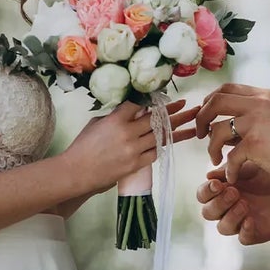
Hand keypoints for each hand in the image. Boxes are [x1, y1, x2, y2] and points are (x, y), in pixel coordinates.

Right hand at [63, 99, 199, 194]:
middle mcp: (128, 133)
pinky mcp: (135, 165)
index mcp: (116, 119)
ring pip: (161, 137)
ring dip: (178, 130)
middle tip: (189, 106)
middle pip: (157, 120)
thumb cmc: (83, 146)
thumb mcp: (97, 123)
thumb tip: (133, 110)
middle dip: (175, 112)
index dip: (154, 100)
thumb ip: (116, 116)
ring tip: (192, 124)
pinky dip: (164, 146)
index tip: (165, 96)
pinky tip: (175, 140)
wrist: (77, 172)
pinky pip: (155, 153)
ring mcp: (133, 150)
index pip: (140, 104)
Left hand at [194, 84, 269, 186]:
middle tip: (200, 134)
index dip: (209, 100)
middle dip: (201, 118)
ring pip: (216, 130)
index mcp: (262, 96)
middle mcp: (259, 104)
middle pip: (215, 101)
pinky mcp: (256, 144)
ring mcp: (256, 123)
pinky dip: (229, 169)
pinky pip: (230, 157)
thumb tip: (216, 124)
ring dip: (210, 147)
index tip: (205, 116)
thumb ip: (249, 116)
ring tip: (215, 159)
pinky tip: (233, 176)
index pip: (226, 88)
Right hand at [196, 160, 269, 244]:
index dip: (206, 191)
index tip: (218, 184)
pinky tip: (251, 219)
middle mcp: (230, 207)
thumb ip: (229, 170)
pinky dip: (244, 230)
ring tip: (244, 204)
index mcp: (224, 190)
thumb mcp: (250, 167)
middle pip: (208, 213)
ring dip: (229, 216)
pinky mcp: (257, 232)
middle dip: (218, 203)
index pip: (204, 195)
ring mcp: (242, 221)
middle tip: (234, 192)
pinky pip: (243, 238)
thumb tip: (209, 175)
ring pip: (223, 228)